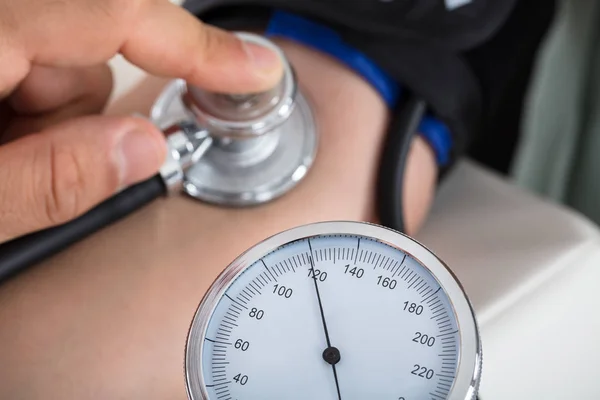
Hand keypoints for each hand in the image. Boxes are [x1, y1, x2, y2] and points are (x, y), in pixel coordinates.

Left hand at [0, 0, 282, 242]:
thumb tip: (142, 150)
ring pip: (65, 71)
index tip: (253, 72)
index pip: (121, 13)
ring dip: (49, 124)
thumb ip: (53, 179)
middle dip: (81, 122)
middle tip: (24, 167)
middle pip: (93, 60)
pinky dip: (28, 113)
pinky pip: (35, 67)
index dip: (200, 48)